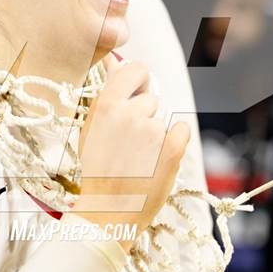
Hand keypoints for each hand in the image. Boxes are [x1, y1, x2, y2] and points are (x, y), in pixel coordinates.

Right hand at [75, 57, 189, 241]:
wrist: (109, 211)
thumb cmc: (97, 170)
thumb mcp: (91, 129)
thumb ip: (105, 93)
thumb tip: (113, 60)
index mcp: (106, 105)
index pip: (136, 69)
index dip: (138, 82)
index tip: (135, 96)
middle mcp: (130, 113)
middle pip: (150, 99)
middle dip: (143, 117)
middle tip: (129, 144)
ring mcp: (153, 131)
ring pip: (162, 119)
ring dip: (155, 134)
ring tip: (138, 158)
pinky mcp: (173, 148)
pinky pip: (181, 129)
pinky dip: (173, 142)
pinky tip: (156, 160)